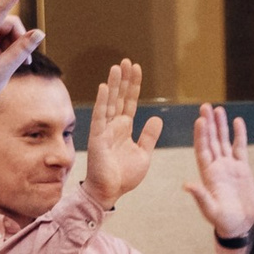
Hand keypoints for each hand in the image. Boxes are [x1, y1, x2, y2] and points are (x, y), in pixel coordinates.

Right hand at [81, 59, 163, 207]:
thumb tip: (156, 117)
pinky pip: (100, 117)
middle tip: (127, 60)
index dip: (133, 86)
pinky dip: (102, 102)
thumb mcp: (144, 154)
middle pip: (119, 97)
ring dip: (113, 85)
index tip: (136, 68)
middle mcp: (114, 126)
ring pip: (110, 103)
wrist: (110, 192)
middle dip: (123, 79)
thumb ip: (149, 136)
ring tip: (117, 67)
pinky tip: (105, 87)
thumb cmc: (124, 176)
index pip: (129, 102)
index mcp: (125, 128)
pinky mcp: (97, 138)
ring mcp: (104, 130)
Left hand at [181, 105, 253, 239]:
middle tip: (205, 106)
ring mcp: (229, 166)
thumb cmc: (223, 220)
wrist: (239, 225)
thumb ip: (201, 196)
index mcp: (207, 174)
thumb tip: (186, 185)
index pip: (203, 150)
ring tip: (218, 109)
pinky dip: (239, 134)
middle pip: (211, 140)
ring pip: (224, 141)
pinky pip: (240, 147)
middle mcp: (216, 167)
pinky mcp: (242, 168)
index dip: (201, 135)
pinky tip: (237, 122)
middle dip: (209, 124)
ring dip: (221, 125)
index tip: (200, 120)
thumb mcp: (210, 209)